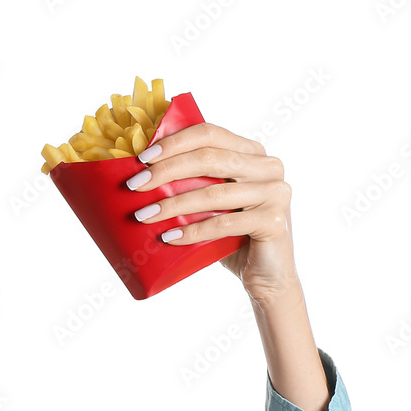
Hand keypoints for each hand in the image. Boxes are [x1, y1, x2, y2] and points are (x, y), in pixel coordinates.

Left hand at [126, 122, 300, 306]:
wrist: (265, 276)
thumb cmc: (232, 237)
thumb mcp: (214, 204)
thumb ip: (195, 183)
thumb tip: (143, 172)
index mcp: (252, 153)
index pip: (209, 134)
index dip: (174, 142)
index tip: (142, 158)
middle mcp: (268, 167)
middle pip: (209, 158)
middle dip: (166, 171)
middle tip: (135, 186)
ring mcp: (276, 193)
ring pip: (214, 193)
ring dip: (173, 204)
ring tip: (144, 215)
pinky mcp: (274, 222)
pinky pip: (224, 224)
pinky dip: (193, 232)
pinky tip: (169, 238)